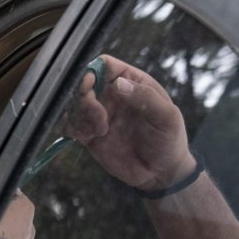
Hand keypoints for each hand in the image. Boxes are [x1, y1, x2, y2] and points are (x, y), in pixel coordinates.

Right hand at [64, 55, 196, 191]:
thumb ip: (145, 97)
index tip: (90, 85)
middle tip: (98, 116)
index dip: (93, 70)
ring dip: (80, 116)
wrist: (160, 173)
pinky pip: (69, 125)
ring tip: (99, 131)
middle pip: (82, 83)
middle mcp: (111, 96)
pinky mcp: (89, 134)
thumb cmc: (168, 141)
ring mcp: (98, 115)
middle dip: (83, 97)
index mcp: (132, 83)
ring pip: (73, 104)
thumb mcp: (166, 117)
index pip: (105, 65)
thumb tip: (118, 83)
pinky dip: (73, 129)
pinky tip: (89, 138)